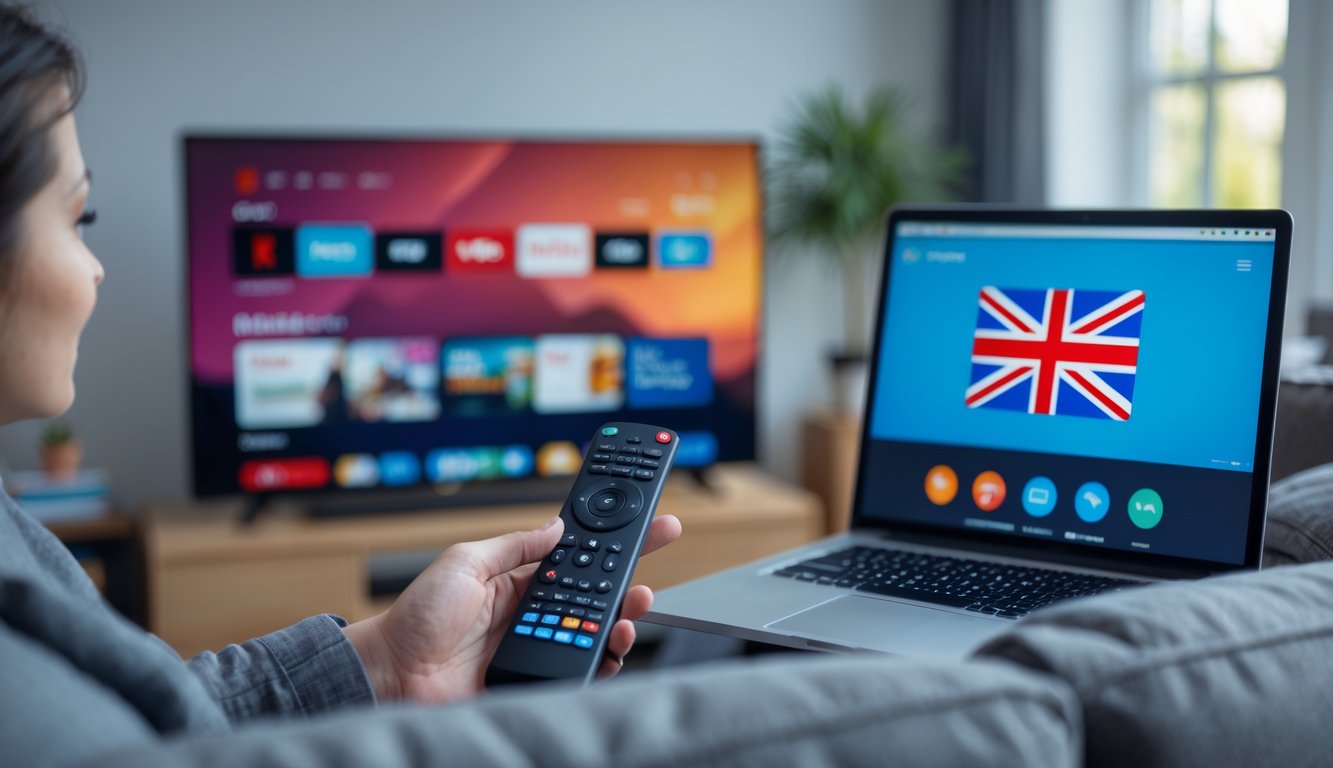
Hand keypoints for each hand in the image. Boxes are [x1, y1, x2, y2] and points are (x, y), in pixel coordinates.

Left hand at [343, 514, 681, 703]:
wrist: (392, 672)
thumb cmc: (415, 617)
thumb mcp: (464, 562)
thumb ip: (514, 546)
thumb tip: (554, 526)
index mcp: (519, 582)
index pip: (577, 559)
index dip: (613, 543)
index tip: (647, 525)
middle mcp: (534, 614)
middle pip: (597, 597)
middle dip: (629, 581)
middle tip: (649, 569)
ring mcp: (539, 647)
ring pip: (597, 633)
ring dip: (622, 619)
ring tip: (632, 607)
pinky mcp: (537, 678)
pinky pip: (583, 669)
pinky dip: (604, 659)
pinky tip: (611, 646)